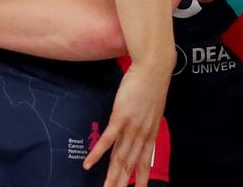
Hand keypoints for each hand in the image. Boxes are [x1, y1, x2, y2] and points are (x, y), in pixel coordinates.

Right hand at [84, 60, 168, 186]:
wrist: (154, 67)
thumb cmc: (152, 83)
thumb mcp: (152, 108)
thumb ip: (144, 121)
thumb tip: (138, 127)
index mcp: (150, 133)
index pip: (144, 162)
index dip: (140, 178)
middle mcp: (142, 134)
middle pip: (130, 164)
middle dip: (123, 182)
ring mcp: (132, 126)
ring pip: (119, 157)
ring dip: (111, 175)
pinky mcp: (121, 116)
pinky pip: (108, 139)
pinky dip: (97, 153)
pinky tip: (88, 164)